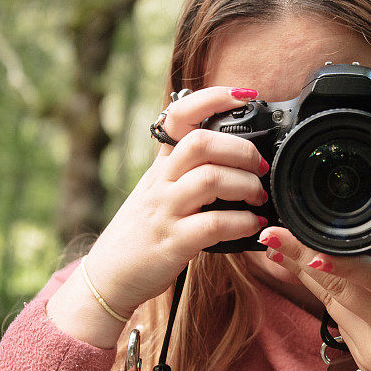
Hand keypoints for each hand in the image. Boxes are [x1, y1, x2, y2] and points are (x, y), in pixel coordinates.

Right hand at [47, 86, 269, 347]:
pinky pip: (213, 224)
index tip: (246, 94)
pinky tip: (253, 225)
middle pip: (200, 142)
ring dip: (245, 184)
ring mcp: (165, 211)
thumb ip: (187, 171)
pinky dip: (242, 222)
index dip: (213, 98)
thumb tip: (232, 154)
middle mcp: (161, 182)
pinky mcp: (173, 242)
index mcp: (161, 165)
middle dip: (241, 149)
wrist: (109, 276)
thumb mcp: (158, 191)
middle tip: (261, 166)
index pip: (180, 115)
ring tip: (260, 197)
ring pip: (209, 179)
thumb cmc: (144, 232)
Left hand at [257, 221, 370, 370]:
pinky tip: (311, 278)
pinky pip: (342, 324)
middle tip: (272, 233)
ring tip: (279, 246)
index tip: (309, 249)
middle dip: (302, 260)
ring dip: (306, 275)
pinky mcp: (364, 366)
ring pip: (333, 305)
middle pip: (341, 290)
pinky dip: (328, 299)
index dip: (342, 264)